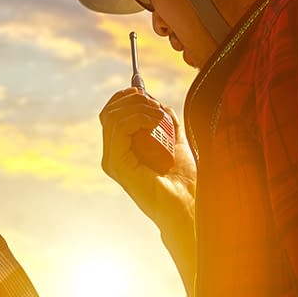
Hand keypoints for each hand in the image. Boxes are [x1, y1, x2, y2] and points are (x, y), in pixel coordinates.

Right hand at [100, 88, 198, 296]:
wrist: (188, 204)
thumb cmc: (184, 180)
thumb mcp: (175, 142)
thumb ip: (166, 123)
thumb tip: (158, 102)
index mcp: (122, 151)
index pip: (111, 114)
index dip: (125, 98)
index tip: (145, 93)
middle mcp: (113, 156)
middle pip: (109, 112)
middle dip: (132, 99)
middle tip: (156, 105)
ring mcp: (113, 161)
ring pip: (113, 117)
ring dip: (139, 108)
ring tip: (160, 116)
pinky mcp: (117, 164)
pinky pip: (120, 128)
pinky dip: (138, 117)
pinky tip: (155, 122)